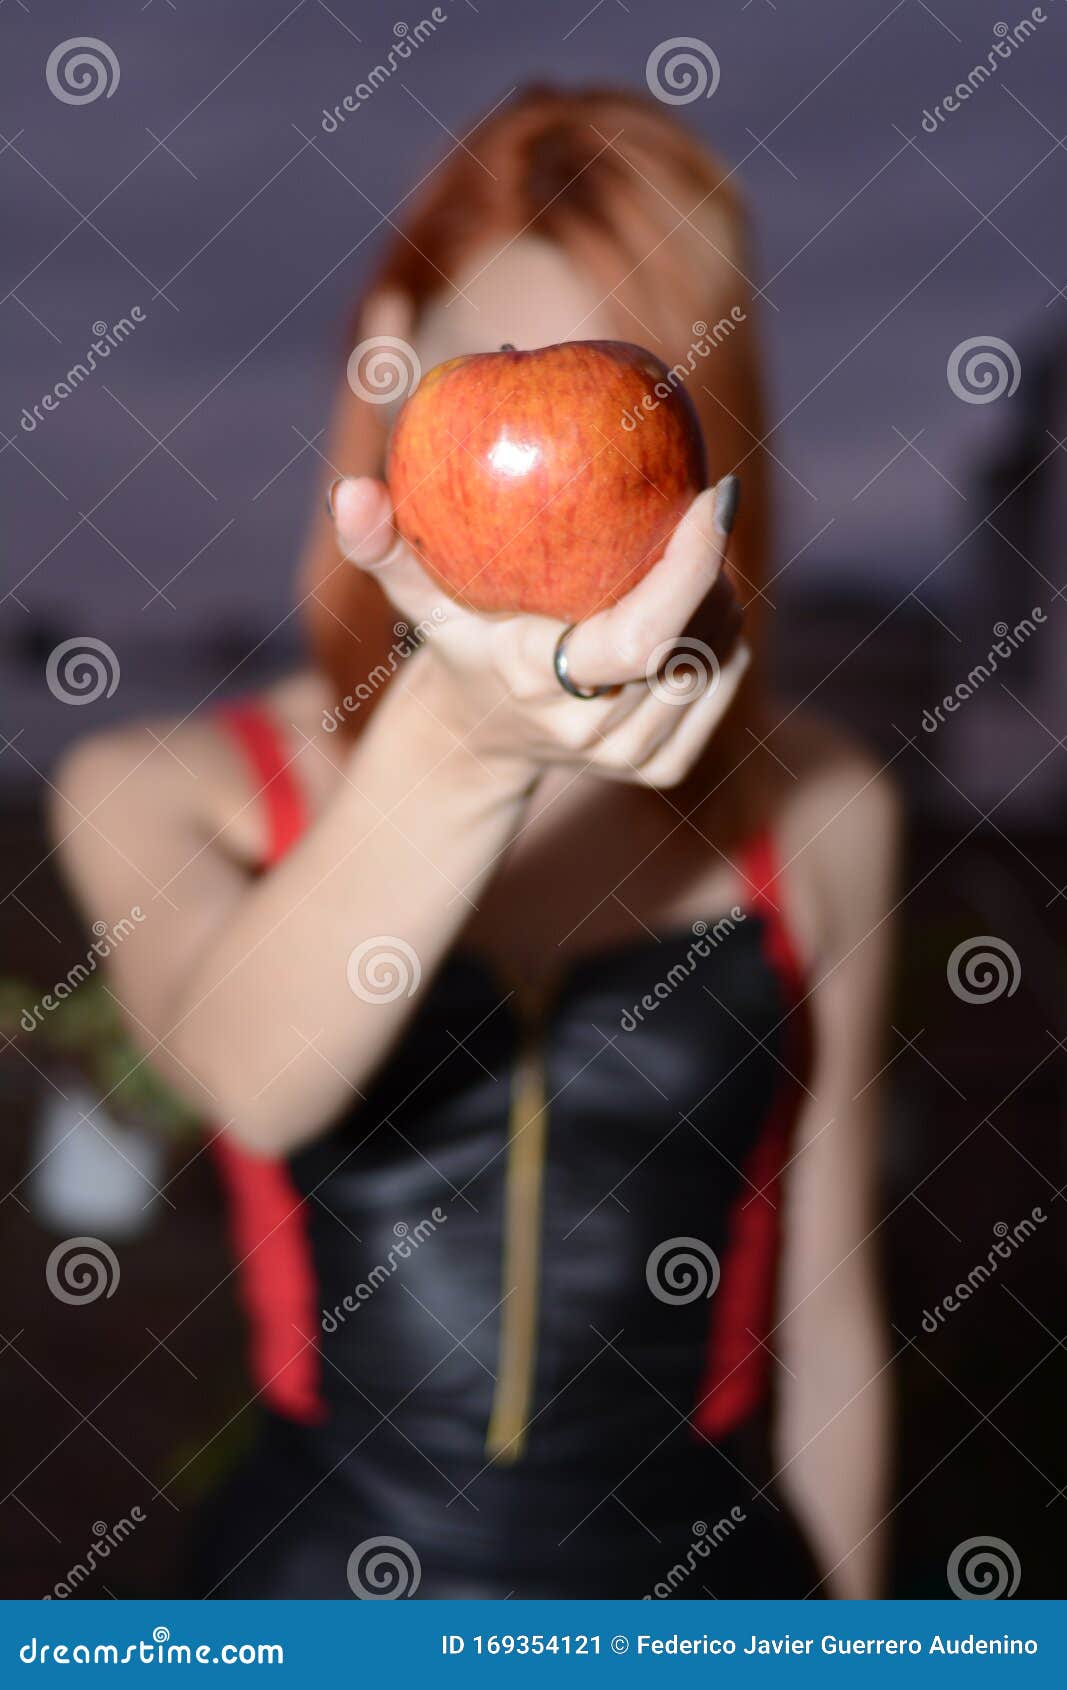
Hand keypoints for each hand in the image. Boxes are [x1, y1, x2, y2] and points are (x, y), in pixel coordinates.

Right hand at [328, 475, 748, 789]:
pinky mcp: (663, 768)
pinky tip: (699, 603)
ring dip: (721, 598)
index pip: (644, 635)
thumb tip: (349, 493)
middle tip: (704, 510)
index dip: (691, 566)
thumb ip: (379, 546)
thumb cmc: (459, 639)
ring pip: (716, 660)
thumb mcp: (417, 594)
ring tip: (693, 554)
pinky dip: (722, 636)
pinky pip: (722, 684)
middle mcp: (593, 731)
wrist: (480, 736)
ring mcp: (631, 757)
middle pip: (692, 642)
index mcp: (539, 681)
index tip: (712, 495)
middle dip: (711, 570)